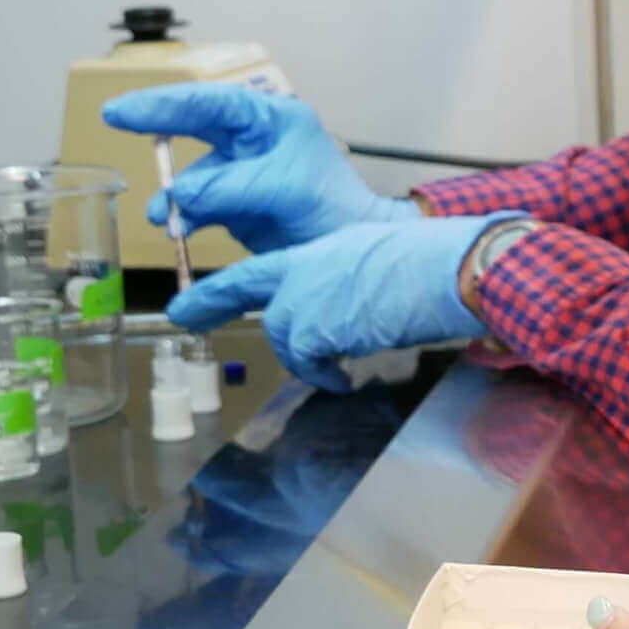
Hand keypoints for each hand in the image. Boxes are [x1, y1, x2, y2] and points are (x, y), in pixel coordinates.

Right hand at [101, 85, 410, 251]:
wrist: (354, 250)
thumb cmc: (335, 206)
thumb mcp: (284, 188)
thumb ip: (230, 187)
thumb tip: (180, 195)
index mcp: (270, 120)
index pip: (210, 103)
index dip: (165, 103)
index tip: (122, 110)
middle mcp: (252, 140)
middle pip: (194, 126)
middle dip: (157, 126)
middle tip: (115, 119)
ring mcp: (242, 173)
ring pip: (193, 175)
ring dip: (173, 197)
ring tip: (163, 218)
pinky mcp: (236, 206)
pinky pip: (199, 207)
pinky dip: (186, 219)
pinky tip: (178, 232)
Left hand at [168, 214, 499, 387]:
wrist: (446, 269)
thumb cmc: (436, 264)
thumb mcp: (383, 262)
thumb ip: (353, 282)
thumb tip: (354, 312)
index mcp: (324, 249)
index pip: (264, 267)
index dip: (226, 284)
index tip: (192, 298)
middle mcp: (307, 267)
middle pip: (250, 289)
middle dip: (209, 302)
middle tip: (181, 316)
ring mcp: (306, 295)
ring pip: (285, 336)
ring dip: (306, 358)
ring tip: (334, 370)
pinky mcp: (314, 326)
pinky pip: (308, 362)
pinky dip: (324, 376)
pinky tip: (343, 379)